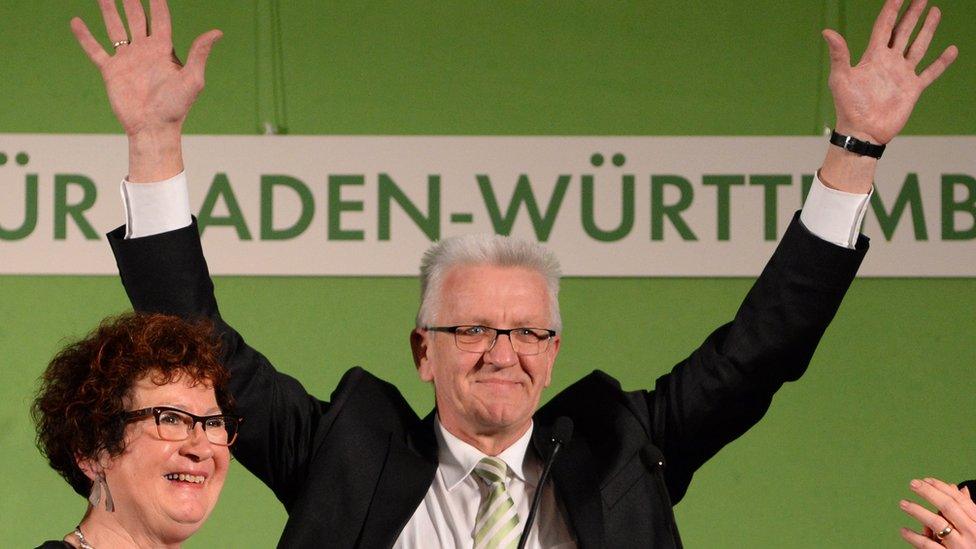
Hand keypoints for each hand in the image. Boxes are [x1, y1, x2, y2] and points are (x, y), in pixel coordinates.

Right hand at [71, 0, 220, 138]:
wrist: (153, 128)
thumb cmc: (176, 107)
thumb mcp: (193, 79)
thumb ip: (200, 54)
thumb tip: (217, 32)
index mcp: (164, 50)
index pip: (160, 18)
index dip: (157, 2)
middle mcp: (144, 51)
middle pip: (136, 18)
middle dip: (131, 1)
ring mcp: (127, 59)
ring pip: (115, 28)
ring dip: (109, 10)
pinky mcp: (111, 71)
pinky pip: (95, 50)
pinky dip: (85, 36)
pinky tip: (76, 21)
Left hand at [823, 0, 957, 143]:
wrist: (862, 132)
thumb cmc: (848, 106)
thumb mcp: (840, 78)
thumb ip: (839, 54)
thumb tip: (827, 31)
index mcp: (872, 56)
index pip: (884, 26)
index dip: (891, 9)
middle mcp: (889, 62)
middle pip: (904, 31)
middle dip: (912, 14)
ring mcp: (902, 74)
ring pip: (918, 46)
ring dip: (927, 29)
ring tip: (935, 11)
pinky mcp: (913, 89)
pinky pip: (930, 72)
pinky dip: (942, 62)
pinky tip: (951, 50)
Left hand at [900, 478, 975, 547]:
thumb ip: (967, 508)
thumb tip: (958, 487)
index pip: (959, 500)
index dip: (942, 487)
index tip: (926, 480)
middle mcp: (971, 532)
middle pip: (948, 507)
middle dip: (929, 493)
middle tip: (912, 483)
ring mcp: (960, 545)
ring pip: (936, 523)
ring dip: (917, 511)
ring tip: (903, 503)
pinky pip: (928, 545)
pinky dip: (914, 537)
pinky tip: (903, 530)